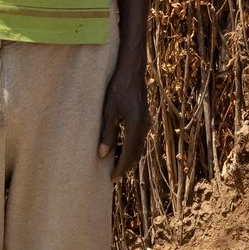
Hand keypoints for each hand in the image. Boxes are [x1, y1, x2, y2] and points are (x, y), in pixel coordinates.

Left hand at [97, 55, 149, 182]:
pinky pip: (138, 137)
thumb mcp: (109, 111)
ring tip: (114, 164)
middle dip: (125, 166)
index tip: (111, 179)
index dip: (120, 168)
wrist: (131, 69)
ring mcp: (145, 121)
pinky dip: (130, 146)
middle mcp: (144, 127)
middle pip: (136, 153)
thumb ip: (107, 134)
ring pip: (138, 146)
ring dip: (127, 156)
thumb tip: (102, 155)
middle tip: (112, 176)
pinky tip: (119, 146)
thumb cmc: (118, 88)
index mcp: (136, 127)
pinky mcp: (143, 116)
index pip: (128, 155)